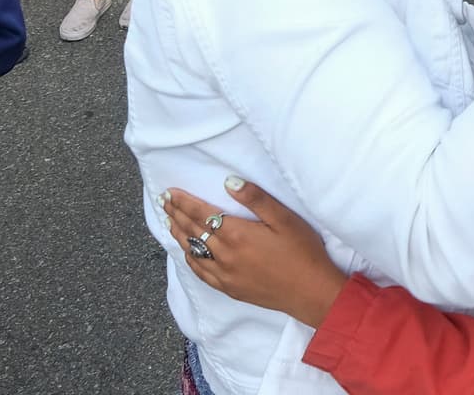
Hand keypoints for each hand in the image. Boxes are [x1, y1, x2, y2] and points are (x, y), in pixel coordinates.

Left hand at [160, 179, 346, 328]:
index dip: (184, 202)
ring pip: (193, 251)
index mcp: (237, 234)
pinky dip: (190, 259)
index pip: (202, 214)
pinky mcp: (230, 288)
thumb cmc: (302, 251)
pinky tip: (187, 253)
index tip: (169, 192)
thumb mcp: (284, 218)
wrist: (309, 291)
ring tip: (169, 222)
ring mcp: (225, 274)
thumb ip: (256, 199)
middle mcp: (225, 255)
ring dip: (179, 235)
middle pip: (194, 231)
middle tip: (163, 202)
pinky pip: (201, 272)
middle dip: (177, 214)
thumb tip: (229, 181)